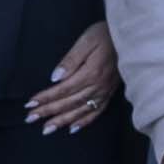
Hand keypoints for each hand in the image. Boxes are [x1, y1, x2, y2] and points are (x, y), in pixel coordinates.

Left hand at [26, 20, 118, 137]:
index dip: (45, 98)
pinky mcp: (110, 93)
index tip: (30, 104)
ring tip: (46, 129)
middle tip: (30, 119)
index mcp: (90, 73)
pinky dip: (84, 122)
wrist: (133, 37)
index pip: (62, 90)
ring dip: (62, 121)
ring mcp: (104, 92)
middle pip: (68, 102)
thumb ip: (71, 59)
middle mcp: (97, 86)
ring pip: (80, 110)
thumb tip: (55, 77)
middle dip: (48, 111)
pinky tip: (72, 129)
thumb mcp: (87, 40)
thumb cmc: (107, 34)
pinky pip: (96, 112)